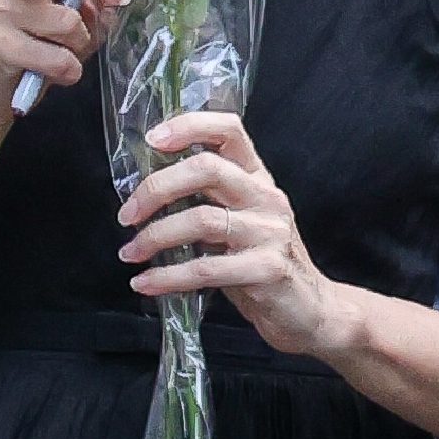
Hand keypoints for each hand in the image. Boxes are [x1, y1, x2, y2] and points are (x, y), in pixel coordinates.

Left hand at [117, 112, 350, 354]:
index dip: (189, 126)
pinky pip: (206, 269)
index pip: (229, 130)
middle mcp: (266, 197)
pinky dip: (167, 277)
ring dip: (154, 237)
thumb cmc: (262, 264)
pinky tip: (146, 283)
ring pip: (201, 220)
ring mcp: (270, 232)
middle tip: (128, 215)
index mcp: (258, 178)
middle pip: (206, 169)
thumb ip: (205, 202)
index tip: (152, 140)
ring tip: (131, 253)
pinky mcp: (267, 269)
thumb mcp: (238, 223)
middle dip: (156, 189)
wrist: (310, 311)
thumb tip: (145, 194)